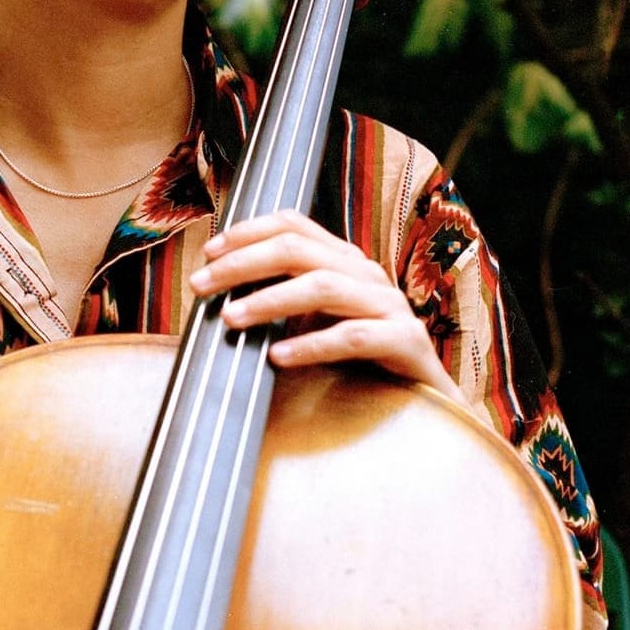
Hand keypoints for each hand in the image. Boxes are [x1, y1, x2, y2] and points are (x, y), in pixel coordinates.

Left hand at [188, 209, 460, 400]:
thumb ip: (284, 303)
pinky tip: (277, 358)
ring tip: (230, 319)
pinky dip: (311, 345)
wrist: (427, 405)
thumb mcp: (319, 323)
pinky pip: (353, 337)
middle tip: (202, 286)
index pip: (294, 225)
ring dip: (269, 300)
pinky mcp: (405, 342)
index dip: (248, 231)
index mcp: (345, 262)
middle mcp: (367, 275)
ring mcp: (389, 307)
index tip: (209, 252)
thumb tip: (219, 297)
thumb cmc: (363, 364)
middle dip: (243, 264)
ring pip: (323, 287)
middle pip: (298, 250)